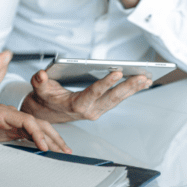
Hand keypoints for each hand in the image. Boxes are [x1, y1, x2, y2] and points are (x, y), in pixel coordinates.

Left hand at [0, 105, 70, 153]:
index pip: (25, 120)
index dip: (36, 132)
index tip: (44, 146)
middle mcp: (9, 115)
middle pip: (36, 122)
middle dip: (52, 136)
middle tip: (63, 149)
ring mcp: (13, 122)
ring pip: (38, 127)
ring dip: (52, 138)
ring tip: (64, 150)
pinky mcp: (13, 130)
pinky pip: (33, 133)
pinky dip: (45, 140)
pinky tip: (53, 148)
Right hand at [20, 69, 150, 123]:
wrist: (48, 114)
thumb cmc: (46, 99)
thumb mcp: (39, 89)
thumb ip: (39, 82)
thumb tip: (41, 75)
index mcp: (76, 105)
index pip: (94, 93)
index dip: (106, 83)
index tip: (118, 73)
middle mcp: (90, 110)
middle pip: (112, 98)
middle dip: (129, 87)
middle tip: (142, 77)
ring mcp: (98, 110)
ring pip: (119, 99)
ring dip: (133, 89)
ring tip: (147, 78)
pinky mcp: (102, 108)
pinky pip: (119, 99)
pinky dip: (131, 91)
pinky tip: (142, 83)